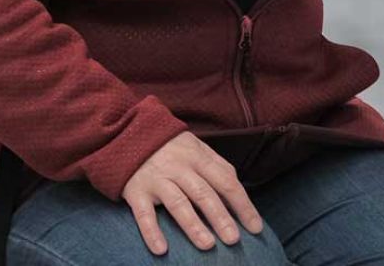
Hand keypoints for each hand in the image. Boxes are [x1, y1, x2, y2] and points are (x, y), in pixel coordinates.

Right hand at [121, 131, 264, 254]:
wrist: (128, 133)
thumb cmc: (171, 147)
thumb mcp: (197, 148)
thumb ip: (217, 166)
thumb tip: (237, 190)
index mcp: (199, 157)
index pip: (226, 182)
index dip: (242, 204)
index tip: (255, 227)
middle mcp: (179, 168)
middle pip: (204, 193)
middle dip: (220, 217)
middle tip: (234, 239)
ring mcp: (157, 180)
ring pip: (178, 203)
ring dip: (193, 225)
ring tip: (208, 245)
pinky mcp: (136, 191)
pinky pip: (144, 214)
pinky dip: (152, 232)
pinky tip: (162, 250)